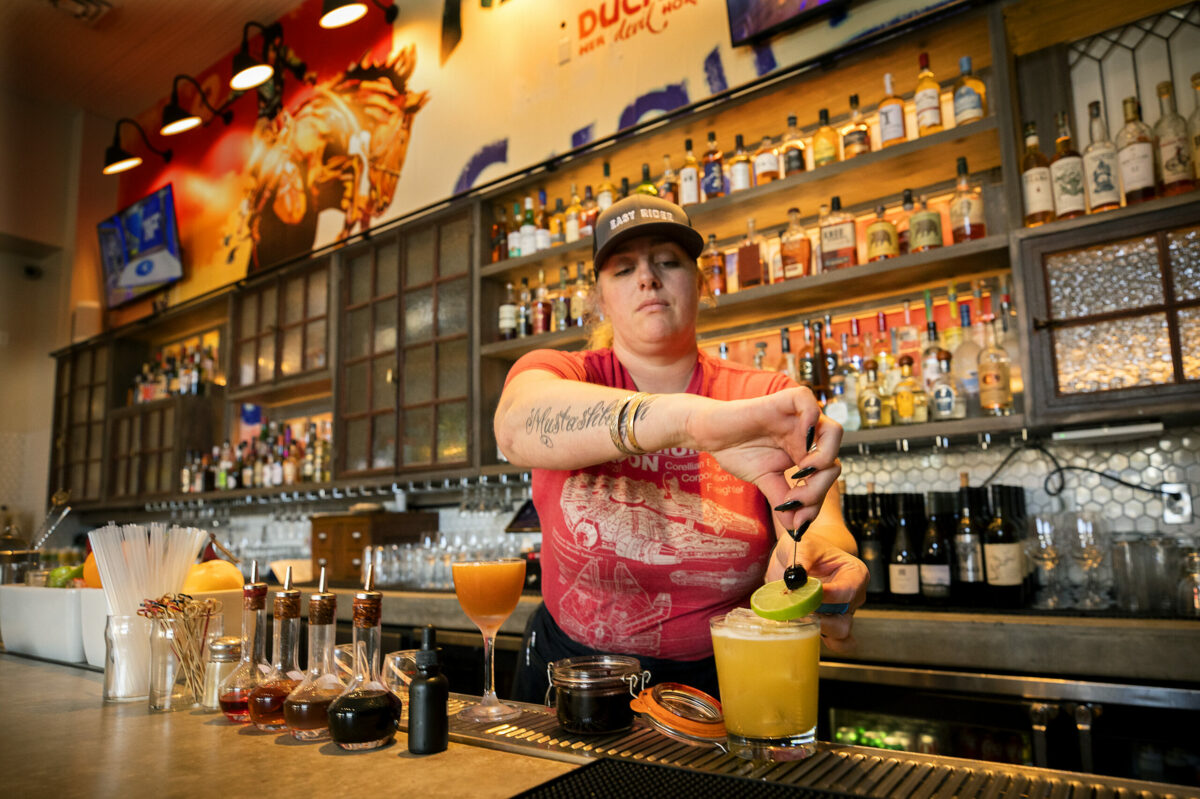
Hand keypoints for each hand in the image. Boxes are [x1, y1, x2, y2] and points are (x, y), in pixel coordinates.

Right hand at [686, 387, 841, 513]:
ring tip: (802, 471)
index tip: (796, 519)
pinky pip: (809, 402)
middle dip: (818, 486)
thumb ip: (783, 502)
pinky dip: (812, 419)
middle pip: (834, 460)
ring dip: (824, 456)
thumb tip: (796, 530)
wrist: (710, 435)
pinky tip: (800, 441)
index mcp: (806, 454)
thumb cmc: (737, 452)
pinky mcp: (785, 400)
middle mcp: (808, 436)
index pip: (826, 478)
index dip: (816, 500)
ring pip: (834, 432)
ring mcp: (799, 418)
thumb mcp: (765, 482)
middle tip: (794, 498)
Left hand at [767, 532, 867, 653]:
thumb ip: (800, 559)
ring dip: (816, 631)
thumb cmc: (807, 547)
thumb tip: (794, 579)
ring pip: (838, 635)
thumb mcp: (802, 544)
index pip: (847, 590)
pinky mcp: (829, 625)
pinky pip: (830, 642)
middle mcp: (853, 598)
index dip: (826, 596)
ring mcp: (842, 614)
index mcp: (854, 574)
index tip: (804, 594)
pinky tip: (797, 629)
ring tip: (795, 619)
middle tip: (796, 610)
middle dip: (819, 619)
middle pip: (844, 620)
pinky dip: (815, 640)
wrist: (801, 555)